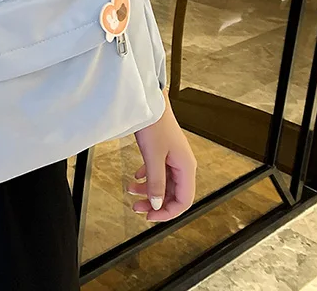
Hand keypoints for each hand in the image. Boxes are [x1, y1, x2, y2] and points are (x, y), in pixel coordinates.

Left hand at [129, 93, 195, 221]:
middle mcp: (183, 164)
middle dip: (154, 202)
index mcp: (186, 167)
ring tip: (130, 191)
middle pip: (173, 193)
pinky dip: (147, 177)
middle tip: (135, 207)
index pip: (183, 201)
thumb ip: (156, 182)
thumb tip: (156, 205)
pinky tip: (136, 177)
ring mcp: (173, 157)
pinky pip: (158, 171)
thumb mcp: (153, 156)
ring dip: (148, 190)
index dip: (167, 212)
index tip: (149, 216)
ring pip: (164, 183)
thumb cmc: (154, 124)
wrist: (149, 100)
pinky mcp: (164, 150)